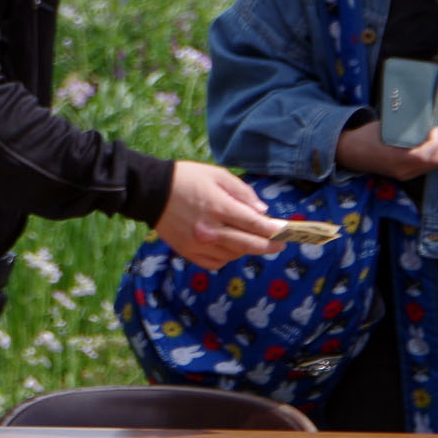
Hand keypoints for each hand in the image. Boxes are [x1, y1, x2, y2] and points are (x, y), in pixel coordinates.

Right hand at [153, 162, 283, 270]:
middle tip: (280, 243)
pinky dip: (227, 257)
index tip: (287, 232)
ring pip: (235, 254)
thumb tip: (263, 211)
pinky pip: (217, 263)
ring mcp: (199, 244)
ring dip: (246, 248)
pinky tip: (227, 246)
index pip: (256, 224)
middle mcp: (210, 230)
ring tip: (247, 237)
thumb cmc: (185, 178)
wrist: (150, 191)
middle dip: (270, 245)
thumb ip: (242, 192)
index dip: (275, 230)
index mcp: (218, 207)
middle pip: (250, 245)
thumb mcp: (217, 174)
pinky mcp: (189, 252)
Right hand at [338, 119, 437, 180]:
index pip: (425, 155)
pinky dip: (436, 152)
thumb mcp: (384, 127)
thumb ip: (405, 127)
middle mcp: (404, 170)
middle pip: (435, 162)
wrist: (348, 152)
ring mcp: (405, 173)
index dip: (437, 140)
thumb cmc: (363, 136)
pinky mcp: (406, 172)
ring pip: (433, 165)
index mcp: (396, 160)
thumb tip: (425, 117)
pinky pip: (427, 164)